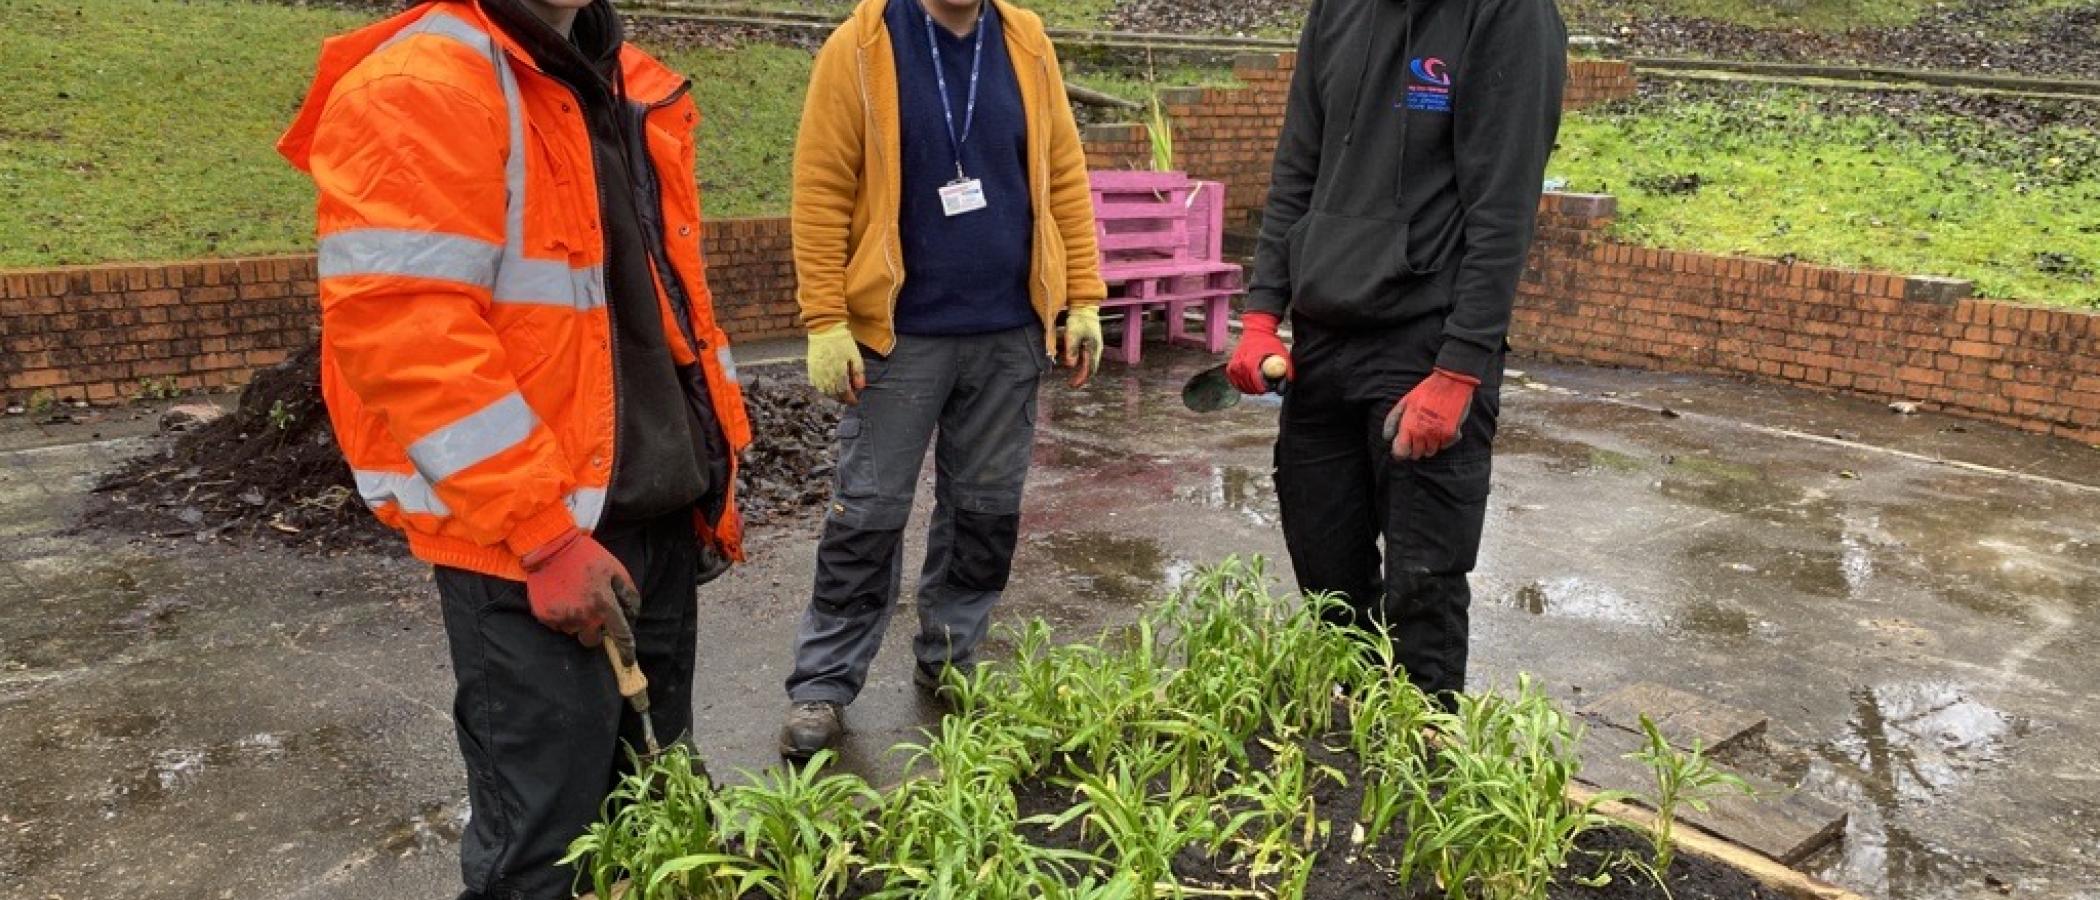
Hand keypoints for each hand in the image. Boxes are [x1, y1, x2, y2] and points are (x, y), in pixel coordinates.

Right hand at [521, 529, 640, 651]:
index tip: (628, 661)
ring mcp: (562, 617)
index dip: (626, 651)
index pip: (620, 635)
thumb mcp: (615, 570)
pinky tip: (561, 597)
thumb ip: (628, 594)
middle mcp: (583, 616)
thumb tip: (633, 616)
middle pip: (592, 641)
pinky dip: (561, 615)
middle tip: (592, 615)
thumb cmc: (587, 557)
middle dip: (595, 633)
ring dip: (577, 621)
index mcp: (604, 604)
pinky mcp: (544, 616)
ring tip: (574, 597)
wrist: (550, 548)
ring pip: (573, 631)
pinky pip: (557, 624)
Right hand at [806, 324, 865, 404]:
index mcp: (839, 375)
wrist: (825, 330)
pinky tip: (830, 385)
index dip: (851, 400)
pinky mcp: (811, 370)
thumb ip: (858, 373)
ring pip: (825, 392)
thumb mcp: (855, 356)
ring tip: (840, 392)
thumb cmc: (843, 342)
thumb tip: (860, 388)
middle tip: (849, 397)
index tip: (855, 401)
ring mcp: (817, 374)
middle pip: (835, 396)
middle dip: (843, 399)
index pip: (845, 395)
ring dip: (833, 395)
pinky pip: (817, 385)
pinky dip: (824, 388)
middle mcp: (826, 377)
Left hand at [1062, 307, 1103, 387]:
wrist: (1085, 308)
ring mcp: (1097, 346)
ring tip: (1076, 378)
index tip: (1072, 385)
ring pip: (1092, 364)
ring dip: (1084, 372)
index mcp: (1093, 349)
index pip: (1089, 369)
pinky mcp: (1093, 343)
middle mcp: (1097, 350)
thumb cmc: (1078, 320)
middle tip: (1073, 384)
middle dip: (1083, 378)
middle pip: (1092, 369)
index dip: (1081, 379)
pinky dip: (1085, 365)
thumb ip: (1071, 350)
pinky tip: (1079, 365)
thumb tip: (1070, 366)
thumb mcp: (1072, 335)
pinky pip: (1091, 358)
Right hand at [1226, 312, 1292, 394]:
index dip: (1260, 387)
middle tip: (1263, 391)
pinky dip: (1240, 384)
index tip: (1266, 390)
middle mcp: (1239, 363)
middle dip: (1255, 390)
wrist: (1256, 331)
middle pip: (1247, 383)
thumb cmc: (1269, 342)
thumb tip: (1289, 381)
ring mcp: (1233, 364)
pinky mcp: (1230, 365)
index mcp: (1250, 360)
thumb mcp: (1281, 353)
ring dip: (1248, 388)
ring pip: (1240, 384)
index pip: (1254, 379)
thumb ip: (1287, 368)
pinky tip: (1246, 385)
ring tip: (1256, 389)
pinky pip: (1234, 380)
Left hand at [1382, 369, 1478, 460]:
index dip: (1400, 452)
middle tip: (1416, 436)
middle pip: (1416, 455)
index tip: (1402, 447)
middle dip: (1414, 448)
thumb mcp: (1405, 402)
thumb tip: (1387, 437)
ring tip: (1428, 430)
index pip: (1401, 453)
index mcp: (1409, 427)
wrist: (1451, 382)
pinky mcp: (1452, 435)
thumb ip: (1393, 420)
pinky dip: (1442, 440)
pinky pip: (1444, 446)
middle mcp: (1423, 434)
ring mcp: (1438, 436)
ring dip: (1428, 445)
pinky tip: (1441, 428)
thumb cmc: (1426, 390)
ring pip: (1430, 452)